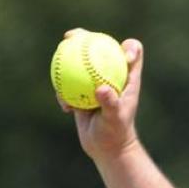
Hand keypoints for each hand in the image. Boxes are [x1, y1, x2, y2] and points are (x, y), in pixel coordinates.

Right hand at [57, 29, 143, 160]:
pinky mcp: (82, 94)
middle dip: (86, 38)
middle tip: (71, 37)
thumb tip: (101, 88)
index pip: (131, 53)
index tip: (121, 53)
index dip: (128, 47)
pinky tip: (65, 107)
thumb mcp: (114, 119)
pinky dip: (63, 93)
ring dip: (67, 58)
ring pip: (80, 64)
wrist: (107, 150)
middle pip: (100, 49)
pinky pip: (69, 87)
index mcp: (126, 78)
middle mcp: (111, 78)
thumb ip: (111, 103)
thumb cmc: (115, 134)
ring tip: (57, 57)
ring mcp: (95, 84)